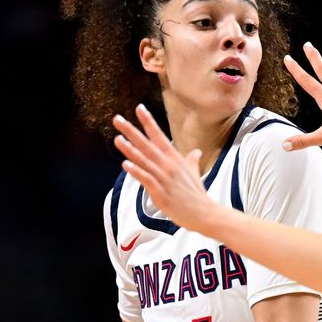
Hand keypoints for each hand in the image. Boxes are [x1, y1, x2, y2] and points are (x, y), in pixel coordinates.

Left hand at [113, 105, 219, 232]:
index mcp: (175, 159)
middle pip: (147, 145)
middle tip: (117, 120)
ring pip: (144, 160)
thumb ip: (192, 161)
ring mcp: (164, 178)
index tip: (139, 108)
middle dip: (131, 131)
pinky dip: (136, 171)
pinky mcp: (161, 192)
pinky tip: (125, 164)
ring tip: (117, 139)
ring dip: (130, 149)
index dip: (149, 122)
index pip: (159, 136)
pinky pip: (146, 179)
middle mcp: (168, 165)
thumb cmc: (198, 194)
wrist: (204, 213)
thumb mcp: (195, 173)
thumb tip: (197, 152)